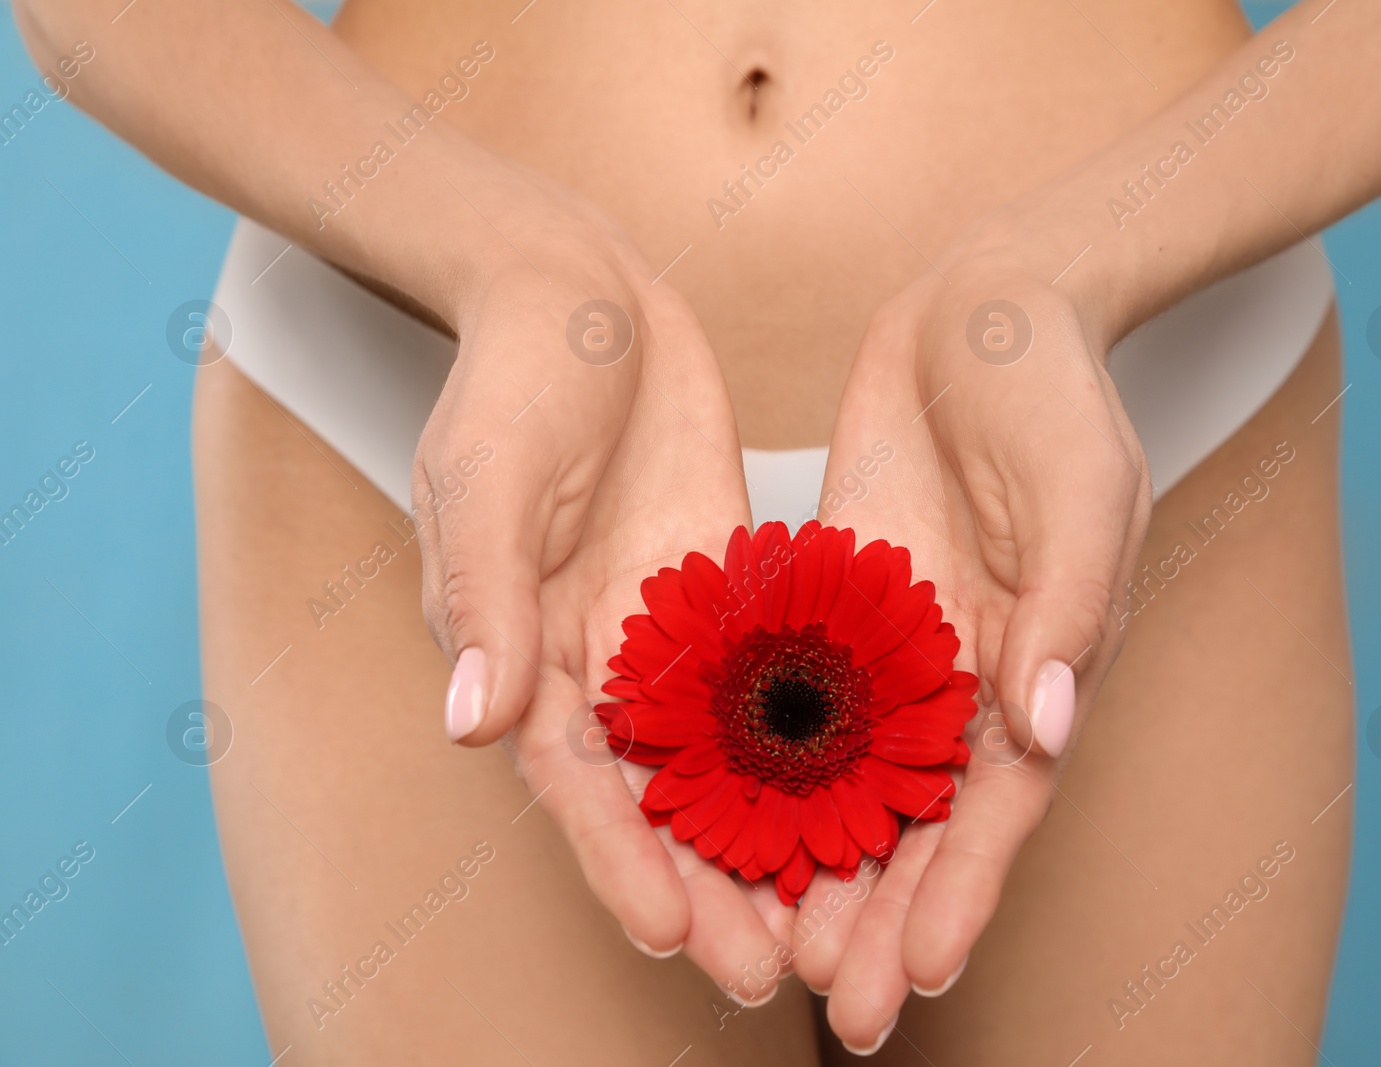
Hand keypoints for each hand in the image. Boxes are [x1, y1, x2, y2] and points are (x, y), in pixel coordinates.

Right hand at [411, 166, 788, 994]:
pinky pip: (783, 680)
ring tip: (829, 922)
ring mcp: (675, 636)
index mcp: (528, 656)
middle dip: (708, 887)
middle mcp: (604, 667)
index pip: (573, 784)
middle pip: (660, 800)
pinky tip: (872, 797)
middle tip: (771, 972)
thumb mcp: (486, 482)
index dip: (617, 864)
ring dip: (772, 841)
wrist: (581, 293)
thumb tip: (476, 724)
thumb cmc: (511, 382)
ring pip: (728, 762)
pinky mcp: (734, 595)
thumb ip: (485, 600)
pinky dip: (817, 745)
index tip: (669, 937)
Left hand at [793, 250, 1151, 1048]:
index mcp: (1036, 667)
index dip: (963, 894)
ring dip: (813, 868)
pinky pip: (784, 696)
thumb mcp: (1085, 486)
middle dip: (881, 916)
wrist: (983, 306)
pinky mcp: (828, 604)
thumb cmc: (1057, 390)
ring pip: (843, 780)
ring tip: (770, 953)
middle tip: (838, 1011)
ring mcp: (887, 647)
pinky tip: (709, 824)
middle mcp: (959, 678)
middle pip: (917, 821)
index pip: (998, 807)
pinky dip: (755, 765)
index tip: (921, 977)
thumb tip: (1043, 731)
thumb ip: (1066, 606)